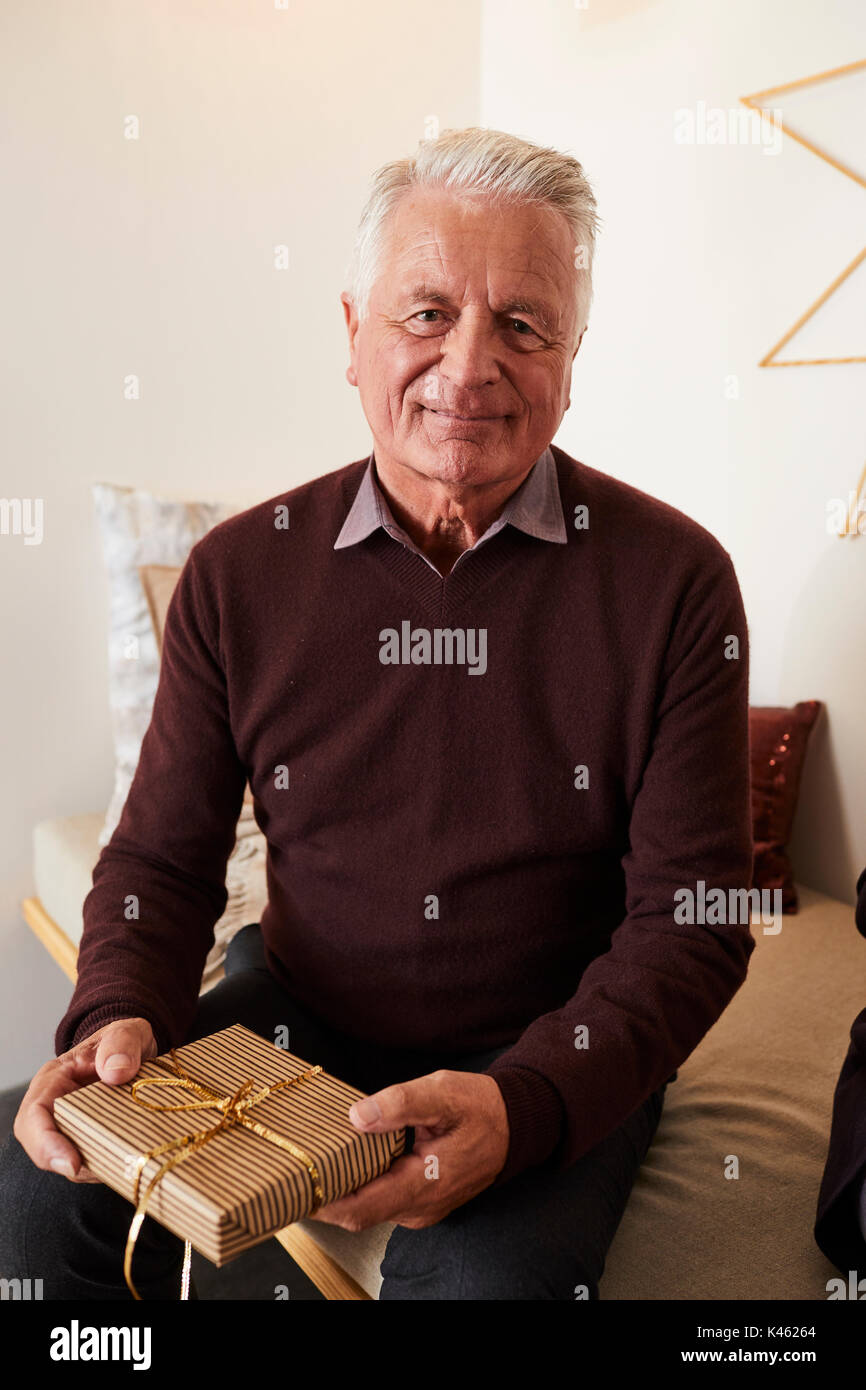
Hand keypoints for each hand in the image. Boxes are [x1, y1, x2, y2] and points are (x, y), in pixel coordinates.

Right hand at [13, 1018, 157, 1182]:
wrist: (133, 1050)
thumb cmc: (122, 1041)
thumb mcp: (126, 1033)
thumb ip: (121, 1044)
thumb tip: (115, 1072)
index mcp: (54, 1079)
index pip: (34, 1114)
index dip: (46, 1143)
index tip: (73, 1163)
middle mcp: (54, 1106)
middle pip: (42, 1146)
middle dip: (69, 1164)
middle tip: (102, 1171)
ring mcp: (68, 1125)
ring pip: (66, 1160)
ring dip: (91, 1169)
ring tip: (122, 1163)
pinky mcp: (86, 1139)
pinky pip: (87, 1161)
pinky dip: (103, 1166)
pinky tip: (126, 1161)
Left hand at [307, 1069, 508, 1230]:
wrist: (517, 1124)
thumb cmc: (481, 1107)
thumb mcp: (442, 1092)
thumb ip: (400, 1104)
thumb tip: (358, 1116)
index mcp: (422, 1184)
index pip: (359, 1209)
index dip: (322, 1201)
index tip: (295, 1183)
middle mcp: (419, 1207)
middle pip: (358, 1211)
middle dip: (326, 1190)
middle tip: (297, 1163)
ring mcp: (421, 1207)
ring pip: (370, 1206)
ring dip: (345, 1185)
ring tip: (318, 1155)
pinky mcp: (423, 1200)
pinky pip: (384, 1198)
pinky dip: (364, 1181)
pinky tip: (351, 1156)